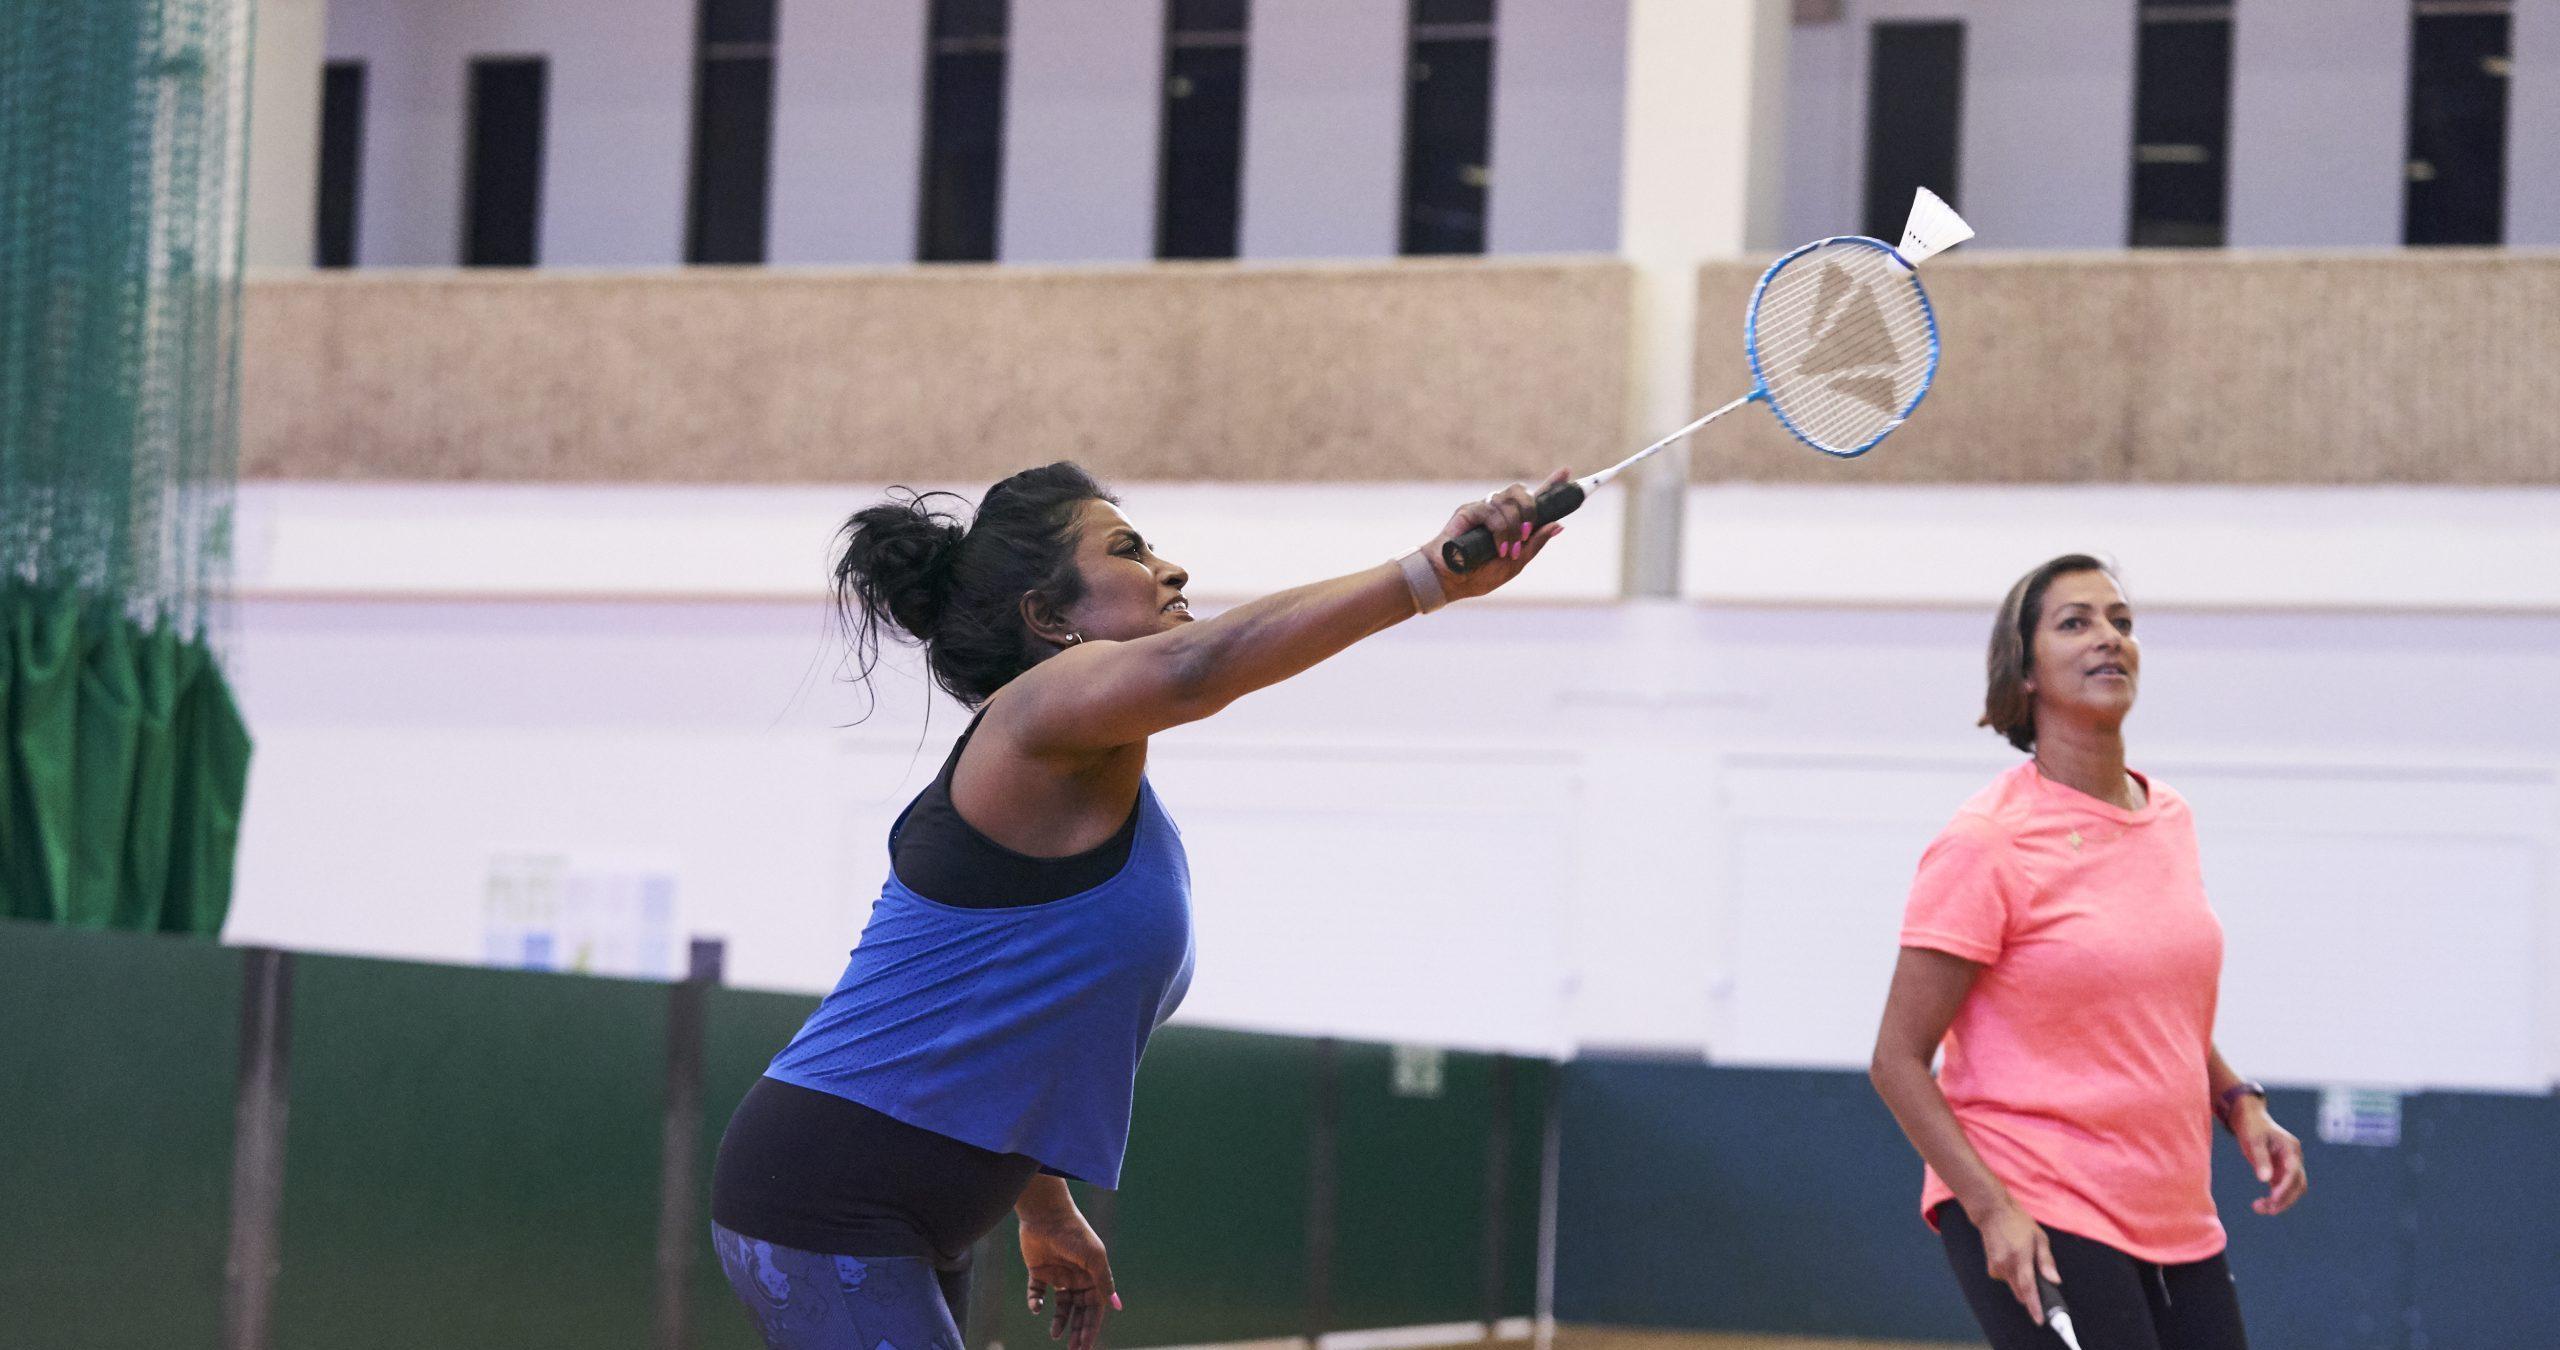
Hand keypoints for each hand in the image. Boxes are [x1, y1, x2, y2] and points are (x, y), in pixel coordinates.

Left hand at [1020, 1210, 1117, 1349]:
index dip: (1091, 1327)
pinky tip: (1037, 1307)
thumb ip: (1104, 1282)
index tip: (1086, 1346)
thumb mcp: (1094, 1258)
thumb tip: (1117, 1306)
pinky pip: (1037, 1293)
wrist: (1046, 1215)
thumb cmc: (1074, 1234)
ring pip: (1060, 1306)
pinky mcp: (1038, 1271)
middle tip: (1073, 1349)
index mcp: (1093, 1276)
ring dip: (1059, 1321)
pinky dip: (1036, 1302)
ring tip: (1054, 1335)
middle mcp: (1077, 1277)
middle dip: (1077, 1330)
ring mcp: (1058, 1275)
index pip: (1095, 1308)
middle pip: (1079, 1310)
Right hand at [1427, 469, 1569, 601]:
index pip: (1534, 499)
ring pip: (1508, 501)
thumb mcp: (1515, 563)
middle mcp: (1499, 512)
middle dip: (1531, 511)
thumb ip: (1535, 544)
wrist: (1451, 581)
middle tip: (1526, 534)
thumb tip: (1558, 525)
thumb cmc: (1479, 575)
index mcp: (1512, 523)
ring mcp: (1483, 509)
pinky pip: (1491, 511)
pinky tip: (1497, 547)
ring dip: (1513, 527)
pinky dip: (1499, 531)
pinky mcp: (1469, 510)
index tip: (1567, 471)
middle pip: (1522, 492)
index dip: (1550, 485)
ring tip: (1508, 550)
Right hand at [1972, 1202, 2059, 1324]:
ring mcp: (1997, 1267)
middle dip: (2032, 1295)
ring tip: (2025, 1261)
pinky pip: (2007, 1280)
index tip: (2040, 1321)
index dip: (2034, 1306)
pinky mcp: (1991, 1268)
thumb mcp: (2039, 1238)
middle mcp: (2006, 1265)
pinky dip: (2014, 1277)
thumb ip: (2047, 1261)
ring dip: (2023, 1284)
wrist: (1992, 1213)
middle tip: (2041, 1283)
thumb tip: (2055, 1281)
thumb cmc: (2019, 1223)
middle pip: (2021, 1292)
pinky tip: (2014, 1259)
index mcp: (2021, 1257)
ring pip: (2014, 1287)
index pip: (2028, 1288)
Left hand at [2229, 1099, 2307, 1214]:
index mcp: (2291, 1148)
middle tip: (2265, 1209)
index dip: (2285, 1187)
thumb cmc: (2252, 1127)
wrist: (2250, 1119)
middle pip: (2297, 1185)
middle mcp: (2294, 1159)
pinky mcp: (2281, 1172)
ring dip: (2280, 1202)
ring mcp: (2289, 1166)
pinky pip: (2282, 1189)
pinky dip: (2275, 1198)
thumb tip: (2264, 1180)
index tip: (2273, 1198)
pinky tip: (2261, 1204)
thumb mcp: (2254, 1140)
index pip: (2293, 1172)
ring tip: (2258, 1208)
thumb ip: (2260, 1159)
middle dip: (2284, 1199)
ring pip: (2292, 1190)